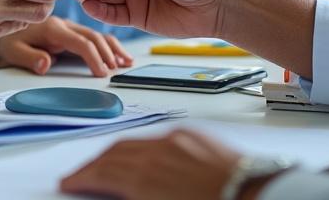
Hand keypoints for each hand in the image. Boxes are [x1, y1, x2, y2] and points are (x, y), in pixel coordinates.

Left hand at [0, 17, 133, 76]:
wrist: (2, 27)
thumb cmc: (8, 41)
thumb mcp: (12, 52)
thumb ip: (29, 57)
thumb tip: (46, 64)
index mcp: (52, 27)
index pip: (79, 42)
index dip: (93, 57)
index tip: (102, 73)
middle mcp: (63, 24)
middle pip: (92, 36)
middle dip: (107, 53)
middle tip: (118, 70)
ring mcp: (68, 26)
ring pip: (96, 34)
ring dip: (112, 47)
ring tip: (126, 62)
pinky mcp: (70, 31)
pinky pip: (92, 36)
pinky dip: (107, 45)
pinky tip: (118, 55)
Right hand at [60, 129, 241, 199]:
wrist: (259, 196)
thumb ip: (135, 196)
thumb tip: (119, 193)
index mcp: (146, 179)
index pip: (101, 174)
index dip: (81, 178)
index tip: (69, 183)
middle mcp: (157, 154)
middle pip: (112, 154)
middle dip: (93, 165)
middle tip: (80, 176)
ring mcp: (175, 140)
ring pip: (132, 142)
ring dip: (114, 153)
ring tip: (105, 166)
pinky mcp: (193, 135)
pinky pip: (156, 136)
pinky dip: (141, 145)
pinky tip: (140, 154)